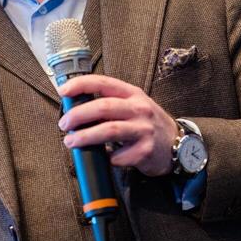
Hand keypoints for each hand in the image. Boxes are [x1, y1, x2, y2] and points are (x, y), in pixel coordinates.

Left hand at [57, 75, 178, 176]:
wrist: (178, 145)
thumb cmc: (147, 123)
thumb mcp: (133, 105)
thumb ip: (110, 104)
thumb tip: (75, 109)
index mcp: (132, 94)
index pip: (103, 83)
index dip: (81, 85)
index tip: (63, 90)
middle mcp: (139, 109)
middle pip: (103, 107)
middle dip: (78, 115)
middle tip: (64, 124)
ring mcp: (144, 130)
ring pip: (109, 131)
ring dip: (85, 137)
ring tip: (71, 141)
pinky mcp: (145, 151)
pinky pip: (118, 156)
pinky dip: (107, 157)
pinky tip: (104, 158)